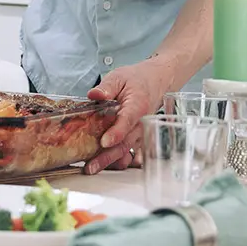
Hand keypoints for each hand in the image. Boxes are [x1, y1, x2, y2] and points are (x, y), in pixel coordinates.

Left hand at [82, 58, 176, 174]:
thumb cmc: (137, 80)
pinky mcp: (138, 138)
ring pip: (126, 151)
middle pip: (124, 142)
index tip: (104, 142)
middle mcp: (141, 123)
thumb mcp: (120, 77)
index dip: (116, 133)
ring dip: (111, 162)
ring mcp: (141, 133)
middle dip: (107, 157)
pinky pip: (130, 153)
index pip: (127, 121)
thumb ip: (107, 87)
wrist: (155, 82)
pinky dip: (119, 161)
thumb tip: (94, 95)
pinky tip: (106, 167)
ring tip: (93, 168)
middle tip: (90, 167)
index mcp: (137, 106)